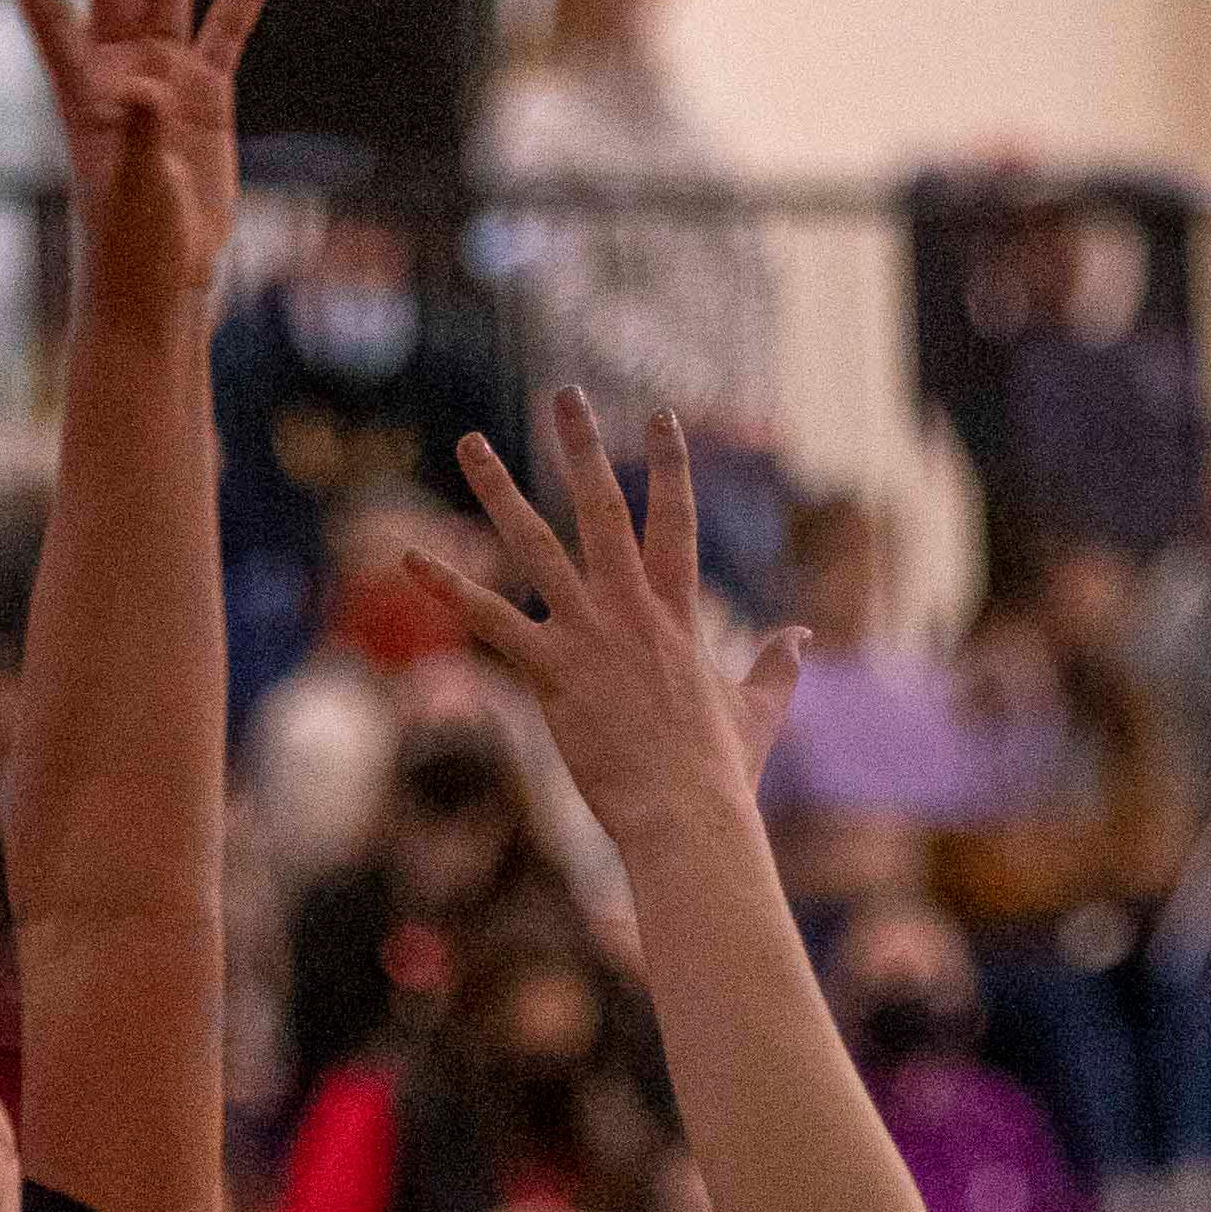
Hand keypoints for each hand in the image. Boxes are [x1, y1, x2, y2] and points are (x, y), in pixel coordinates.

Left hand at [0, 0, 276, 328]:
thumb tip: (150, 88)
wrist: (163, 274)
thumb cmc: (131, 238)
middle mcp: (120, 69)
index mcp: (83, 90)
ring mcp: (165, 76)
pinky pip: (228, 29)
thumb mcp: (132, 187)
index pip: (49, 15)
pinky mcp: (207, 94)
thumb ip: (141, 134)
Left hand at [407, 393, 806, 850]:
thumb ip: (778, 666)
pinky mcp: (550, 671)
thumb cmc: (720, 773)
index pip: (675, 520)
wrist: (686, 815)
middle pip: (602, 508)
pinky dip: (448, 586)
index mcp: (678, 613)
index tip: (660, 418)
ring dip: (499, 490)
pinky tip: (409, 557)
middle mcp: (630, 608)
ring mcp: (587, 635)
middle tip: (566, 396)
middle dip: (583, 448)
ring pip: (534, 545)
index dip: (669, 465)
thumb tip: (802, 635)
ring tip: (471, 442)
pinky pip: (487, 618)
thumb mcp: (758, 710)